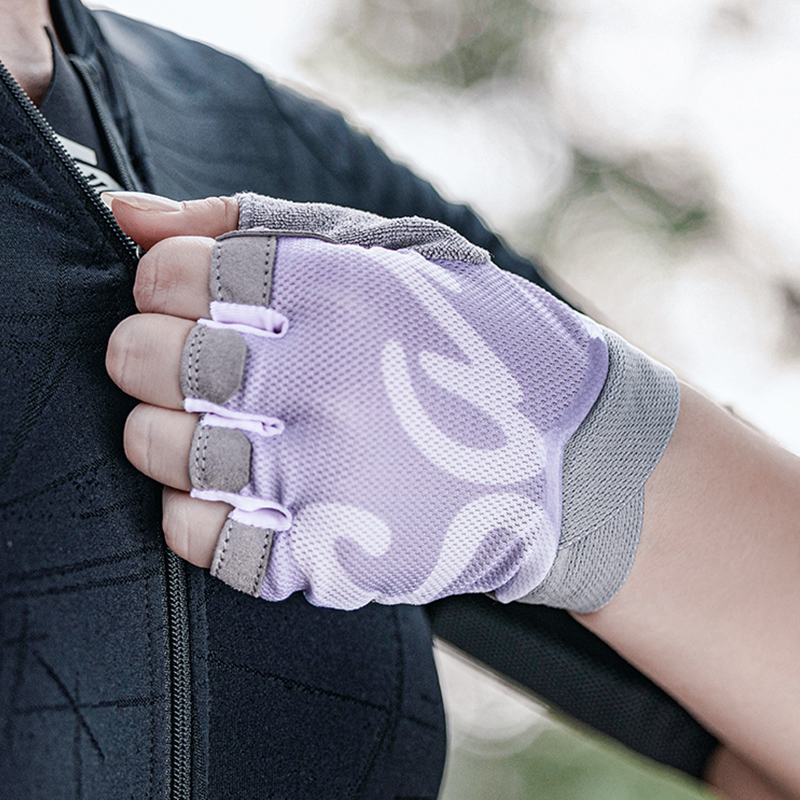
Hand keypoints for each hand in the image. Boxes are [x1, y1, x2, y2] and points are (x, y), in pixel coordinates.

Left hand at [106, 191, 608, 608]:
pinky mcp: (333, 559)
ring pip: (164, 451)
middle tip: (178, 360)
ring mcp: (329, 478)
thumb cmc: (471, 342)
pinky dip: (195, 512)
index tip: (187, 296)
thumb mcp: (387, 254)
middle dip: (145, 351)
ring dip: (162, 432)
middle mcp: (330, 382)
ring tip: (209, 423)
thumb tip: (125, 213)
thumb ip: (250, 224)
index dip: (164, 282)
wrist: (569, 456)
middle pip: (154, 359)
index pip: (176, 274)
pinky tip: (236, 490)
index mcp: (343, 292)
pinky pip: (204, 540)